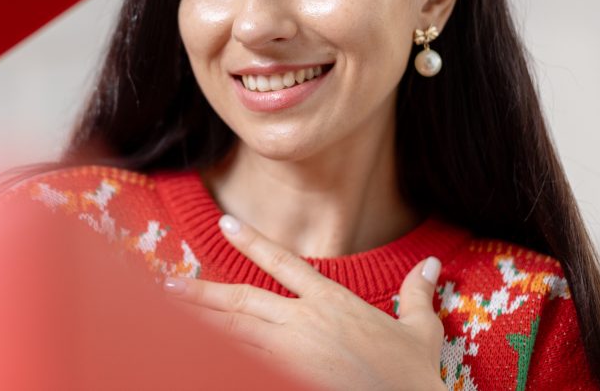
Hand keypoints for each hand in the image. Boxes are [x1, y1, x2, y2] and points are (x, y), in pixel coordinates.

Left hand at [163, 215, 444, 390]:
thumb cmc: (413, 376)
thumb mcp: (420, 331)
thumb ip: (416, 294)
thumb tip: (430, 265)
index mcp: (332, 302)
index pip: (284, 263)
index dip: (252, 243)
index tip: (225, 224)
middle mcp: (304, 322)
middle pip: (242, 299)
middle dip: (203, 292)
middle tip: (169, 285)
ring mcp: (291, 353)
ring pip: (235, 332)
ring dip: (201, 322)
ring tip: (169, 313)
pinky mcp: (286, 378)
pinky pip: (242, 364)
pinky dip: (218, 356)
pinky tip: (194, 352)